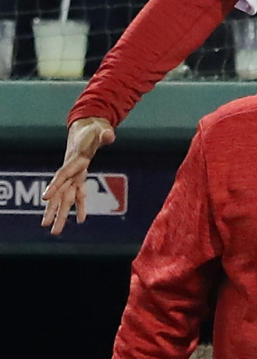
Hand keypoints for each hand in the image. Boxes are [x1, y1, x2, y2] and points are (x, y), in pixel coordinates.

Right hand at [40, 117, 115, 234]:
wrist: (87, 127)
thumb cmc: (94, 129)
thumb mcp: (100, 129)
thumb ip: (105, 134)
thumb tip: (109, 135)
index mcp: (75, 159)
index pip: (63, 175)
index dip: (54, 186)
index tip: (45, 198)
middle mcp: (72, 170)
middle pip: (60, 192)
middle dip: (53, 208)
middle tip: (45, 225)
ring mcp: (75, 174)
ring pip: (66, 197)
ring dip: (61, 213)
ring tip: (54, 231)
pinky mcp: (81, 176)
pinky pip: (79, 194)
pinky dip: (80, 206)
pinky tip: (81, 220)